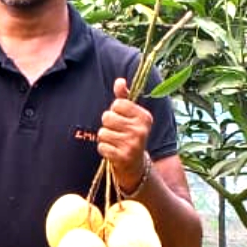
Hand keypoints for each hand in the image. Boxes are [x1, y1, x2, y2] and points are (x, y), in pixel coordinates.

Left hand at [97, 77, 151, 194]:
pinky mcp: (123, 157)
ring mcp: (133, 144)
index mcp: (145, 117)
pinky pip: (102, 146)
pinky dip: (104, 149)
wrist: (136, 166)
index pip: (117, 104)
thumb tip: (119, 81)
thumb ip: (124, 98)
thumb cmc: (130, 136)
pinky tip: (113, 152)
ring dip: (105, 138)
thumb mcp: (130, 116)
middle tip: (117, 133)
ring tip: (115, 143)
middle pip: (107, 117)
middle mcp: (141, 130)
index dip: (115, 111)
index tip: (122, 120)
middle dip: (108, 125)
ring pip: (102, 132)